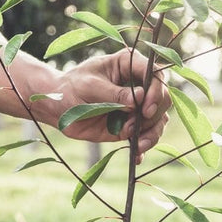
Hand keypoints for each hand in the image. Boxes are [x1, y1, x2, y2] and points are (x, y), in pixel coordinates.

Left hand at [54, 48, 170, 159]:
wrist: (58, 108)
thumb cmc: (71, 87)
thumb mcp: (90, 86)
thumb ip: (114, 94)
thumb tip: (139, 98)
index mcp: (129, 65)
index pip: (155, 75)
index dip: (156, 92)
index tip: (146, 109)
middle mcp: (139, 85)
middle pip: (163, 99)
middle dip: (154, 115)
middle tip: (135, 126)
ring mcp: (137, 107)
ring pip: (159, 120)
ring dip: (152, 134)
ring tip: (138, 145)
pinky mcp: (133, 125)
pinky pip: (146, 136)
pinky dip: (144, 147)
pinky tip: (137, 156)